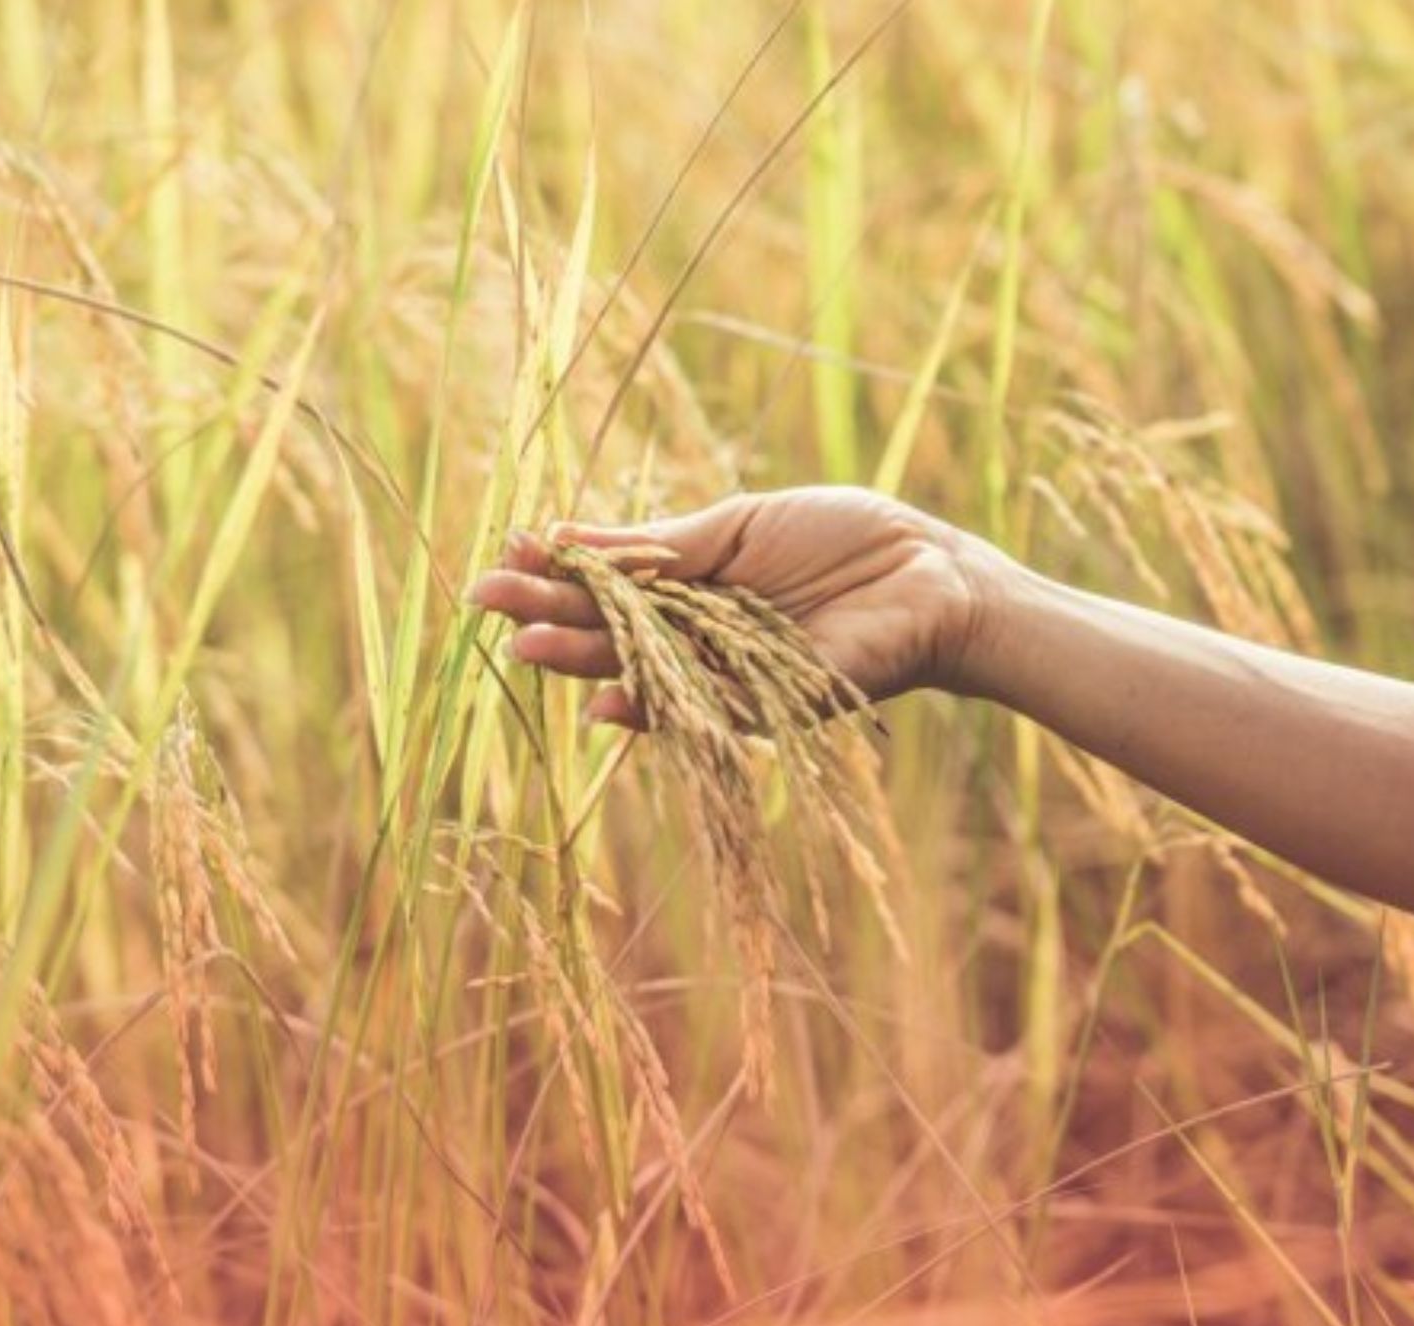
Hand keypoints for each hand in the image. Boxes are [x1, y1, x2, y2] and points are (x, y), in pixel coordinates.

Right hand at [466, 486, 1007, 727]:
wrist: (929, 573)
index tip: (504, 553)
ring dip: (583, 660)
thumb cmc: (843, 538)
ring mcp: (727, 674)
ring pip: (643, 672)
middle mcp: (699, 636)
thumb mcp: (737, 527)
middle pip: (610, 630)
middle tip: (484, 601)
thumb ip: (661, 546)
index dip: (557, 572)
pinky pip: (701, 709)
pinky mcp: (765, 705)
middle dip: (547, 613)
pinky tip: (605, 696)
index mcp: (691, 586)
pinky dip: (655, 705)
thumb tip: (569, 540)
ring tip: (526, 644)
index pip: (607, 584)